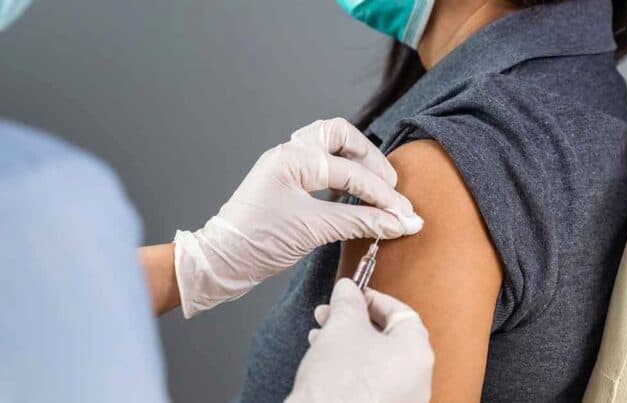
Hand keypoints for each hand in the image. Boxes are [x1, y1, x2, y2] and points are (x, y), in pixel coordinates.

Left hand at [173, 118, 423, 317]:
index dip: (382, 195)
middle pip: (340, 136)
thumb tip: (399, 222)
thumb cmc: (256, 242)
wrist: (221, 261)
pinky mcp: (285, 184)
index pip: (350, 171)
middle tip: (390, 188)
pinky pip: (320, 166)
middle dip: (370, 159)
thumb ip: (360, 222)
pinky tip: (353, 195)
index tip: (405, 215)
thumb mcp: (313, 230)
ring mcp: (285, 167)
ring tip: (376, 188)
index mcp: (292, 159)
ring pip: (329, 145)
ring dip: (356, 162)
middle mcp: (288, 154)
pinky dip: (342, 176)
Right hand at [286, 279, 433, 402]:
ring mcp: (402, 400)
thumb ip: (348, 301)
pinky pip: (371, 382)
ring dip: (348, 342)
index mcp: (417, 354)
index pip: (402, 312)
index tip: (352, 293)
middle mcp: (417, 380)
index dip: (373, 298)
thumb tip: (348, 289)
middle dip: (354, 320)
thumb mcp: (341, 326)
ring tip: (321, 336)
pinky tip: (326, 361)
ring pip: (377, 360)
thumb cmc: (338, 384)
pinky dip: (351, 367)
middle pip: (388, 337)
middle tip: (331, 312)